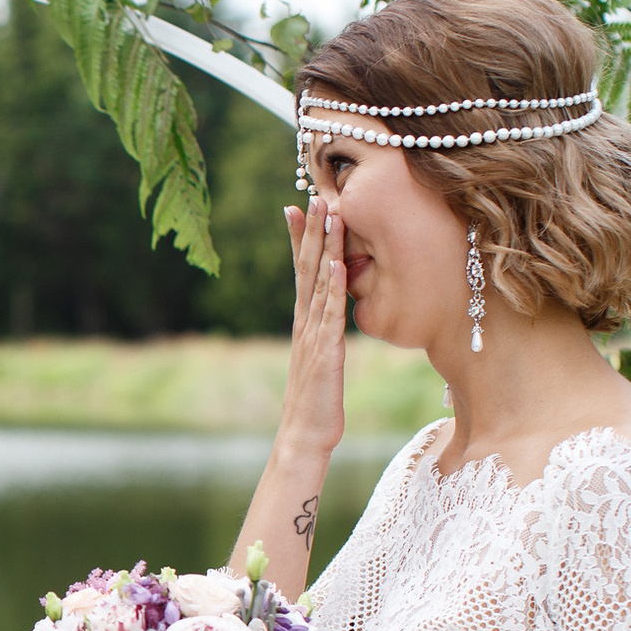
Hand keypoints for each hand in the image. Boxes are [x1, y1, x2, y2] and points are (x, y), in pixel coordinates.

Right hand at [277, 198, 348, 460]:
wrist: (305, 437)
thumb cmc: (317, 404)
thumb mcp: (322, 361)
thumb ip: (324, 337)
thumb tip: (331, 319)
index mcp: (304, 324)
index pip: (300, 272)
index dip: (298, 239)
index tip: (295, 206)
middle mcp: (304, 323)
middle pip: (306, 267)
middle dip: (310, 230)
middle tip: (313, 194)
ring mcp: (313, 335)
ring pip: (318, 281)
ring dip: (322, 245)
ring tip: (327, 213)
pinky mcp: (325, 351)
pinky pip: (329, 312)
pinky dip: (332, 286)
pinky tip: (335, 263)